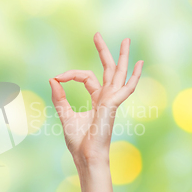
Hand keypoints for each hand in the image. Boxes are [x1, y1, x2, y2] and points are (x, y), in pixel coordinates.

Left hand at [49, 33, 142, 165]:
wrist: (86, 157)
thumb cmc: (78, 141)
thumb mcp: (65, 115)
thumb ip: (59, 97)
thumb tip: (53, 79)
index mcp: (97, 99)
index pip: (87, 77)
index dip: (71, 74)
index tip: (58, 77)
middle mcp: (106, 98)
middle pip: (108, 70)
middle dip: (104, 52)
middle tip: (97, 34)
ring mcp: (112, 102)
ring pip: (119, 74)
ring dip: (122, 57)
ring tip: (126, 40)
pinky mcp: (112, 106)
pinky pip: (124, 89)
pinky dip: (133, 77)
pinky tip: (138, 65)